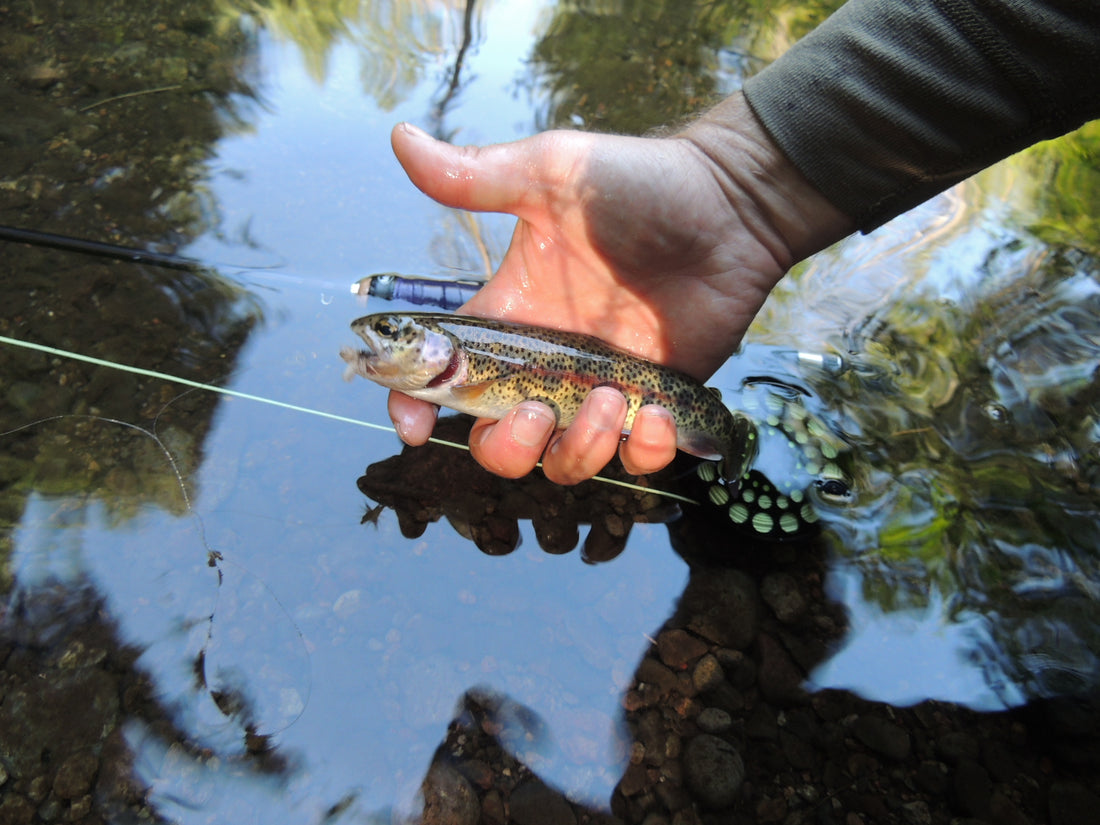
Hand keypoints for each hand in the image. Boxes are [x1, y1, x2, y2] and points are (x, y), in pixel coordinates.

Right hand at [386, 94, 852, 482]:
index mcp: (509, 315)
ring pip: (563, 461)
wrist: (728, 205)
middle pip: (496, 439)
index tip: (414, 424)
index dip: (418, 405)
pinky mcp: (655, 403)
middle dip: (505, 446)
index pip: (446, 375)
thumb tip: (399, 136)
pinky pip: (635, 460)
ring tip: (616, 398)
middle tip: (537, 413)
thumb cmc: (635, 185)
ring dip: (579, 448)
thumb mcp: (548, 175)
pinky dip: (641, 452)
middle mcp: (547, 363)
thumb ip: (476, 177)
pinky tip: (656, 413)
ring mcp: (600, 388)